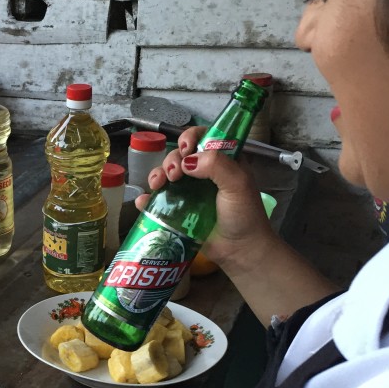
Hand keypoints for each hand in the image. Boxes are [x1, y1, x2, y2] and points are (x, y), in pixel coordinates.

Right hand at [137, 126, 275, 270]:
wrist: (239, 250)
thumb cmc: (244, 215)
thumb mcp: (238, 184)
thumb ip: (217, 165)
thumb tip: (187, 161)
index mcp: (221, 160)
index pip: (202, 137)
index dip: (190, 137)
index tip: (185, 148)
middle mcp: (203, 173)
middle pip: (179, 155)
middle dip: (171, 160)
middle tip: (174, 175)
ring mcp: (188, 192)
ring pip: (166, 174)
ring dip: (157, 174)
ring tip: (158, 185)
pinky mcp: (177, 211)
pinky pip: (157, 200)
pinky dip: (147, 198)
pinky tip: (144, 201)